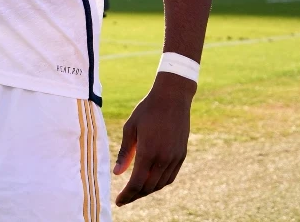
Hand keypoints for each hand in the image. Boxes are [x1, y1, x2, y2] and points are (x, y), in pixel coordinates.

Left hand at [113, 74, 195, 205]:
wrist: (172, 98)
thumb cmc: (147, 110)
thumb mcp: (130, 128)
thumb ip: (125, 153)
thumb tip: (118, 173)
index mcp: (148, 152)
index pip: (137, 183)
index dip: (127, 195)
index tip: (119, 201)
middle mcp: (164, 158)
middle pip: (149, 187)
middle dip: (135, 195)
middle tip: (124, 199)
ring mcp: (175, 157)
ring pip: (161, 184)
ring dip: (147, 191)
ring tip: (135, 192)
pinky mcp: (182, 154)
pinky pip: (171, 176)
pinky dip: (160, 183)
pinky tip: (151, 183)